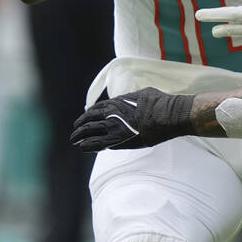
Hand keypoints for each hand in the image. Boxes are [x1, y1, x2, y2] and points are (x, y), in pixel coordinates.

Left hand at [69, 87, 194, 151]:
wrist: (167, 115)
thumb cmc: (160, 104)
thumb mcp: (144, 94)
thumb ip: (132, 98)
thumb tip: (130, 99)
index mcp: (117, 102)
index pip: (98, 107)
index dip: (90, 113)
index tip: (87, 116)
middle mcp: (111, 113)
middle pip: (89, 119)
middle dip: (80, 125)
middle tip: (75, 129)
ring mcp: (112, 127)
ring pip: (88, 131)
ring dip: (79, 135)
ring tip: (74, 140)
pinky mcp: (117, 140)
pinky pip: (96, 144)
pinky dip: (87, 145)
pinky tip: (82, 148)